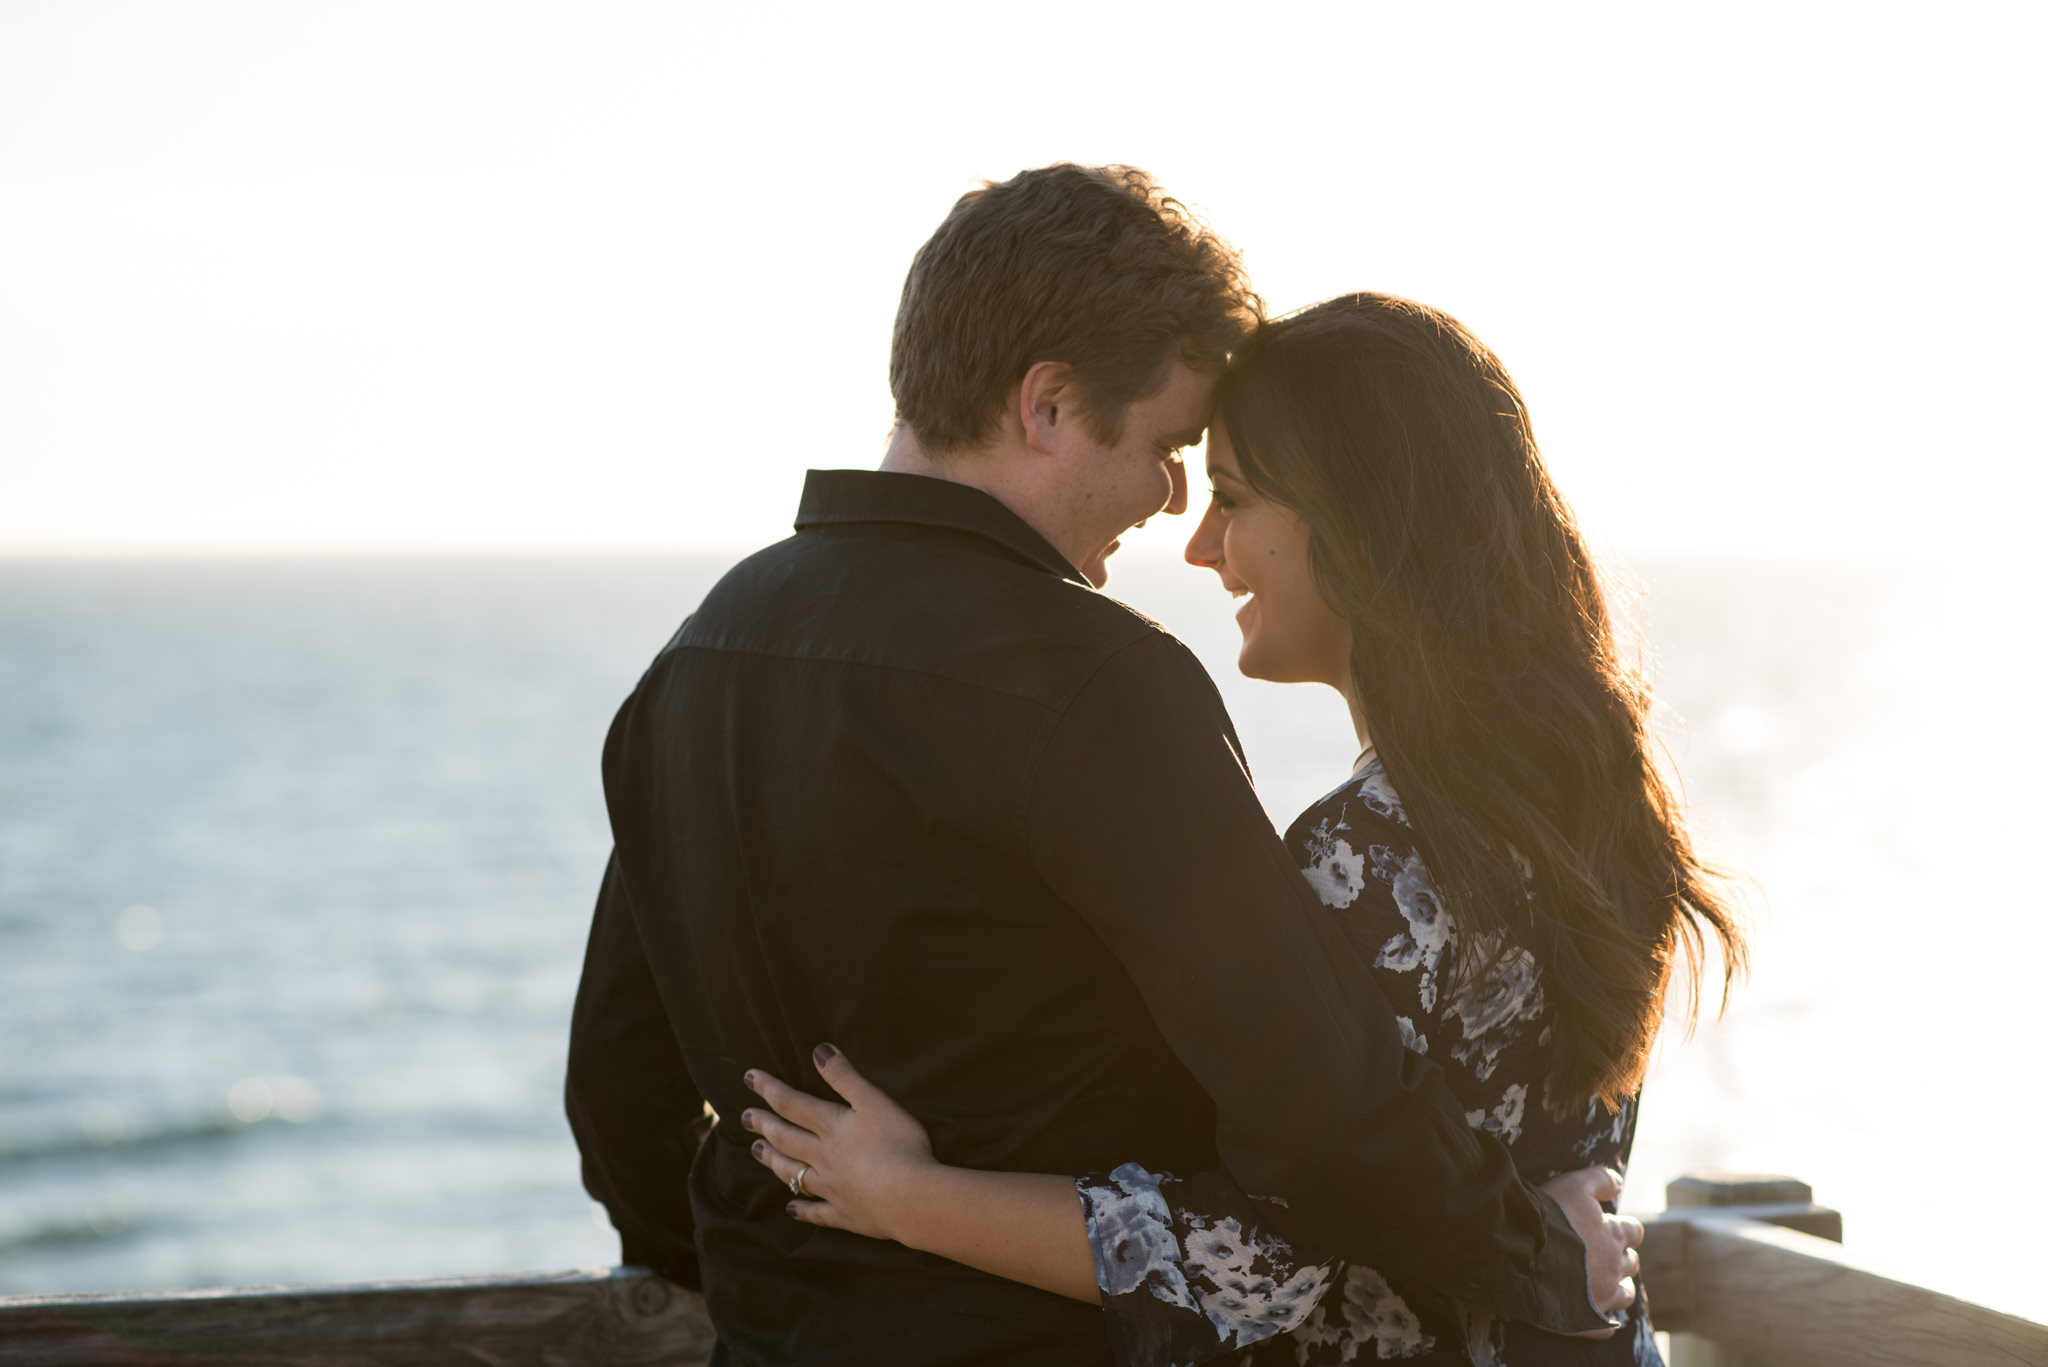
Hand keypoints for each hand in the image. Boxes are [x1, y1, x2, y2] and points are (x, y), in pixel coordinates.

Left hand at [740, 1044, 937, 1241]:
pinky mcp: (845, 1214)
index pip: (792, 1104)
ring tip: (756, 1152)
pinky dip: (802, 1210)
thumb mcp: (874, 1101)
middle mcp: (824, 1157)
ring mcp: (832, 1188)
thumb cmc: (898, 1144)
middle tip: (744, 1118)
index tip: (749, 1078)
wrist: (910, 1197)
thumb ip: (845, 1077)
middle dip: (764, 1125)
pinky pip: (817, 1213)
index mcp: (831, 1127)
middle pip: (787, 1139)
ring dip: (774, 1161)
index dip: (769, 1089)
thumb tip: (818, 1050)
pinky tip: (791, 1208)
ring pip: (794, 1173)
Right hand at [1538, 1165, 1642, 1329]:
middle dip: (1620, 1257)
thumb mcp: (1574, 1185)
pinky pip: (1605, 1328)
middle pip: (1631, 1263)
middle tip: (1600, 1253)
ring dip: (1618, 1288)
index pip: (1633, 1231)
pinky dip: (1602, 1321)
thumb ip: (1600, 1180)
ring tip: (1600, 1282)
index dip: (1623, 1228)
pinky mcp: (1587, 1320)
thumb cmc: (1548, 1217)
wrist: (1521, 1254)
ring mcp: (1603, 1296)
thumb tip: (1620, 1181)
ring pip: (1625, 1295)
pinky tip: (1592, 1314)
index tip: (1609, 1227)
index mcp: (1613, 1235)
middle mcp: (1614, 1266)